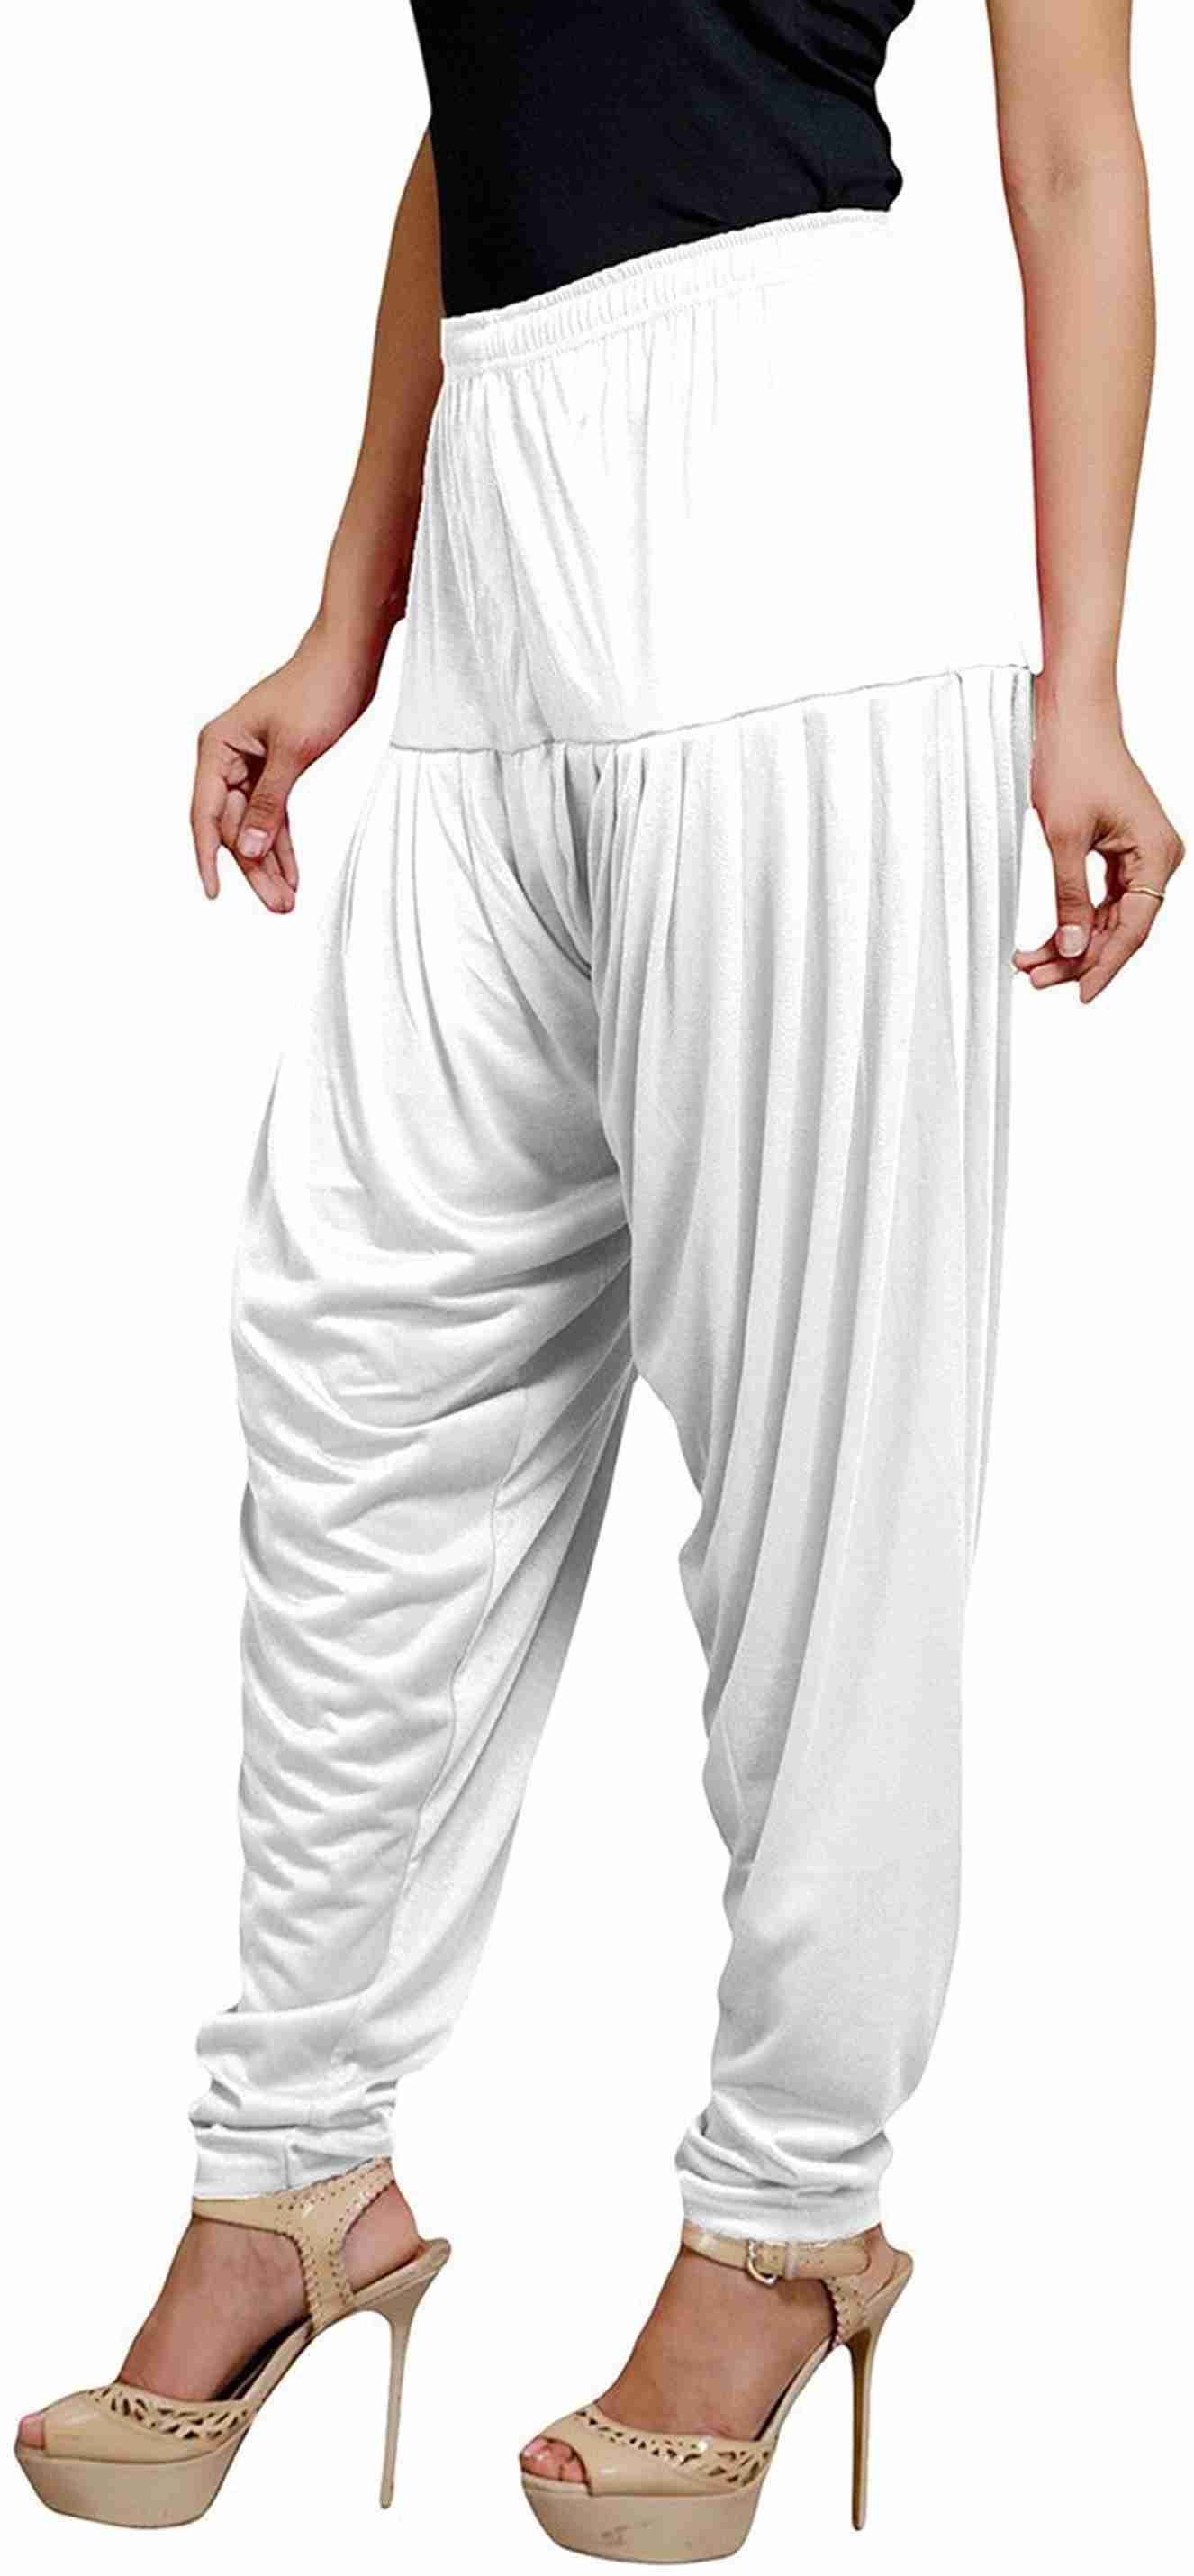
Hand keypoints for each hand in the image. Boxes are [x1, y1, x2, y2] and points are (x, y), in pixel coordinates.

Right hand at [191, 623, 380, 910]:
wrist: (348, 657)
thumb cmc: (318, 690)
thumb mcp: (294, 752)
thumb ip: (269, 802)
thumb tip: (249, 849)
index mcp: (218, 746)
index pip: (207, 813)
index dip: (208, 856)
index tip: (213, 893)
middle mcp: (226, 756)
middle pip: (234, 826)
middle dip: (255, 868)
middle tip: (279, 907)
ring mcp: (250, 764)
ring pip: (255, 826)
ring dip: (271, 863)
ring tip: (288, 902)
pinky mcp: (275, 768)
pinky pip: (273, 815)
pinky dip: (283, 843)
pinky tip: (292, 874)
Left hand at [1014, 683, 1183, 1002]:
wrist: (1070, 714)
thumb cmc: (1072, 758)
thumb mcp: (1064, 837)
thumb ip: (1070, 898)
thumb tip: (1075, 948)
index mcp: (1156, 853)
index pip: (1133, 929)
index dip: (1104, 966)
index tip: (1079, 995)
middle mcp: (1156, 856)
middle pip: (1120, 928)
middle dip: (1078, 957)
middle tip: (1035, 978)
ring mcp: (1140, 854)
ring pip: (1108, 917)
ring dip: (1071, 942)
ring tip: (1030, 963)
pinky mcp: (1120, 850)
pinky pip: (1101, 898)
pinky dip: (1073, 918)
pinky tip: (1047, 939)